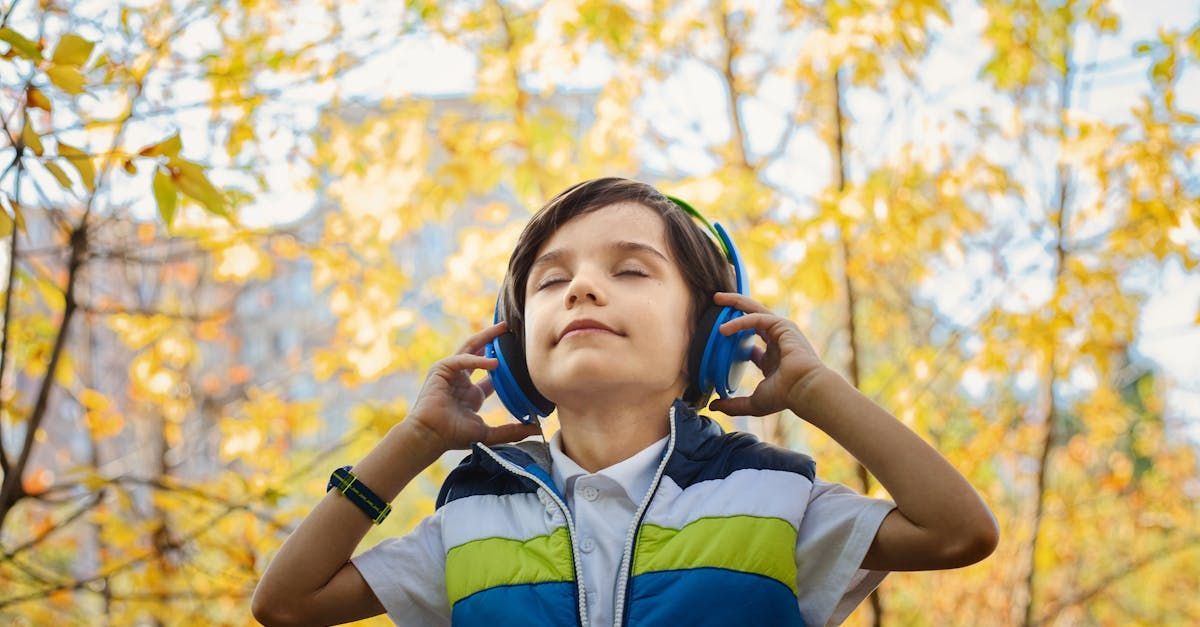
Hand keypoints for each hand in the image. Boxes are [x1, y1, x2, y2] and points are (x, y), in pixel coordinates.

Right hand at [405, 320, 542, 452]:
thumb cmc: (453, 436)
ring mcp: (451, 373)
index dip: (505, 365)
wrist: (431, 436)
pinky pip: (462, 359)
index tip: (522, 357)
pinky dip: (477, 359)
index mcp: (472, 394)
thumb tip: (537, 430)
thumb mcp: (488, 433)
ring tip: (503, 329)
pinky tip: (493, 362)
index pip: (491, 375)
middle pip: (480, 353)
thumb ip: (511, 431)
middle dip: (494, 341)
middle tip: (511, 330)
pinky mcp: (441, 369)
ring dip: (485, 337)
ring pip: (470, 348)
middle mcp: (462, 380)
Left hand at [705, 292, 827, 416]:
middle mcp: (777, 342)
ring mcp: (781, 332)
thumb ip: (733, 405)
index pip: (752, 344)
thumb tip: (713, 406)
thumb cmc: (785, 397)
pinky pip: (757, 318)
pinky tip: (724, 329)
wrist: (804, 390)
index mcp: (772, 359)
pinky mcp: (783, 326)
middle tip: (715, 302)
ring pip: (755, 310)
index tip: (718, 336)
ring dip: (736, 303)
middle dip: (735, 309)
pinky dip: (740, 321)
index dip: (735, 338)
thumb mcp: (754, 402)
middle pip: (752, 319)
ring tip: (717, 299)